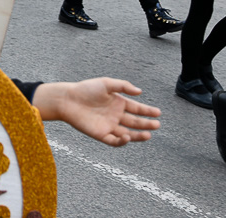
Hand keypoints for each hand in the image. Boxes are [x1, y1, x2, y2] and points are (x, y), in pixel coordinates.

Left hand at [33, 78, 160, 146]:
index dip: (147, 111)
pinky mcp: (100, 134)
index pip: (136, 108)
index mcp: (118, 103)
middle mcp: (115, 115)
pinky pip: (114, 141)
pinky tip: (126, 136)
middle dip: (146, 124)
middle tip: (157, 125)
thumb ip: (123, 86)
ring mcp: (109, 125)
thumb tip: (140, 92)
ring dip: (138, 135)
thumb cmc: (85, 89)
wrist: (67, 99)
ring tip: (148, 135)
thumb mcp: (105, 83)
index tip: (158, 113)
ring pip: (127, 133)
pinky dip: (121, 141)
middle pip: (134, 122)